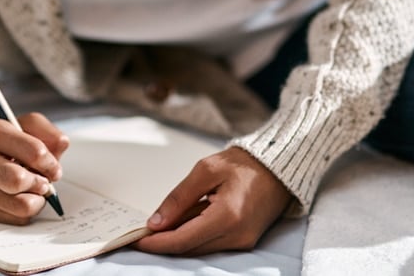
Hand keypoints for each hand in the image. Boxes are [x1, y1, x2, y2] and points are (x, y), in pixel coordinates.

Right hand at [0, 112, 68, 224]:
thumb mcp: (24, 125)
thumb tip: (62, 144)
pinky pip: (17, 219)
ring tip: (35, 189)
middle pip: (20, 181)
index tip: (54, 168)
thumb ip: (46, 131)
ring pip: (21, 205)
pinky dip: (28, 210)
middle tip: (44, 180)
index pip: (33, 152)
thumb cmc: (2, 141)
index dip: (51, 163)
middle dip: (41, 182)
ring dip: (37, 199)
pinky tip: (22, 197)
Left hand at [135, 147, 291, 254]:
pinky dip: (193, 236)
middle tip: (141, 233)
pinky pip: (211, 244)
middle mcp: (237, 235)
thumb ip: (179, 197)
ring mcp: (242, 241)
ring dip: (177, 240)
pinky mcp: (244, 241)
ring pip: (199, 249)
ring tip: (162, 224)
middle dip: (163, 243)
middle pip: (189, 249)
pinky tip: (183, 222)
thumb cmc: (244, 164)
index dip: (157, 243)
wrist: (277, 169)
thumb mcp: (206, 170)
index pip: (183, 240)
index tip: (136, 239)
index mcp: (227, 216)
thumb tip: (156, 222)